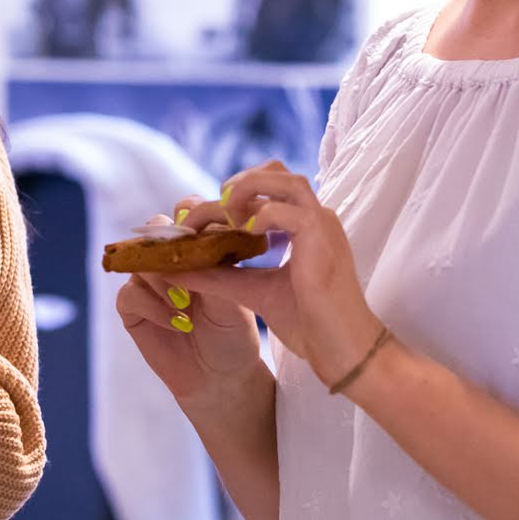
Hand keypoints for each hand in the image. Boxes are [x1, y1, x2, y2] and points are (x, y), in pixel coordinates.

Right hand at [117, 197, 268, 415]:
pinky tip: (177, 323)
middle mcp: (170, 259)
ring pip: (140, 259)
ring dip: (164, 280)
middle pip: (156, 227)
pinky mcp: (132, 306)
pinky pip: (129, 292)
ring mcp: (148, 281)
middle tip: (188, 265)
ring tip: (186, 304)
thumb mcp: (234, 297)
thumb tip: (190, 243)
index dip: (192, 217)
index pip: (188, 211)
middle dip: (171, 245)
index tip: (205, 237)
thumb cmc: (234, 333)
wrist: (222, 377)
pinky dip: (153, 306)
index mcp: (199, 246)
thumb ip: (212, 268)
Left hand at [168, 160, 383, 388]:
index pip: (267, 187)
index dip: (230, 197)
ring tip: (227, 219)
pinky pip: (286, 211)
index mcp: (304, 226)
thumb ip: (219, 275)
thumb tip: (175, 267)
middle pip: (275, 170)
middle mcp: (315, 218)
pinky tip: (247, 236)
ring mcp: (321, 225)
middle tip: (213, 212)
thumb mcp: (253, 291)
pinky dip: (259, 216)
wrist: (343, 349)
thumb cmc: (307, 322)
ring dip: (246, 190)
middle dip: (236, 184)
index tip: (200, 223)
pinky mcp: (321, 239)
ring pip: (282, 178)